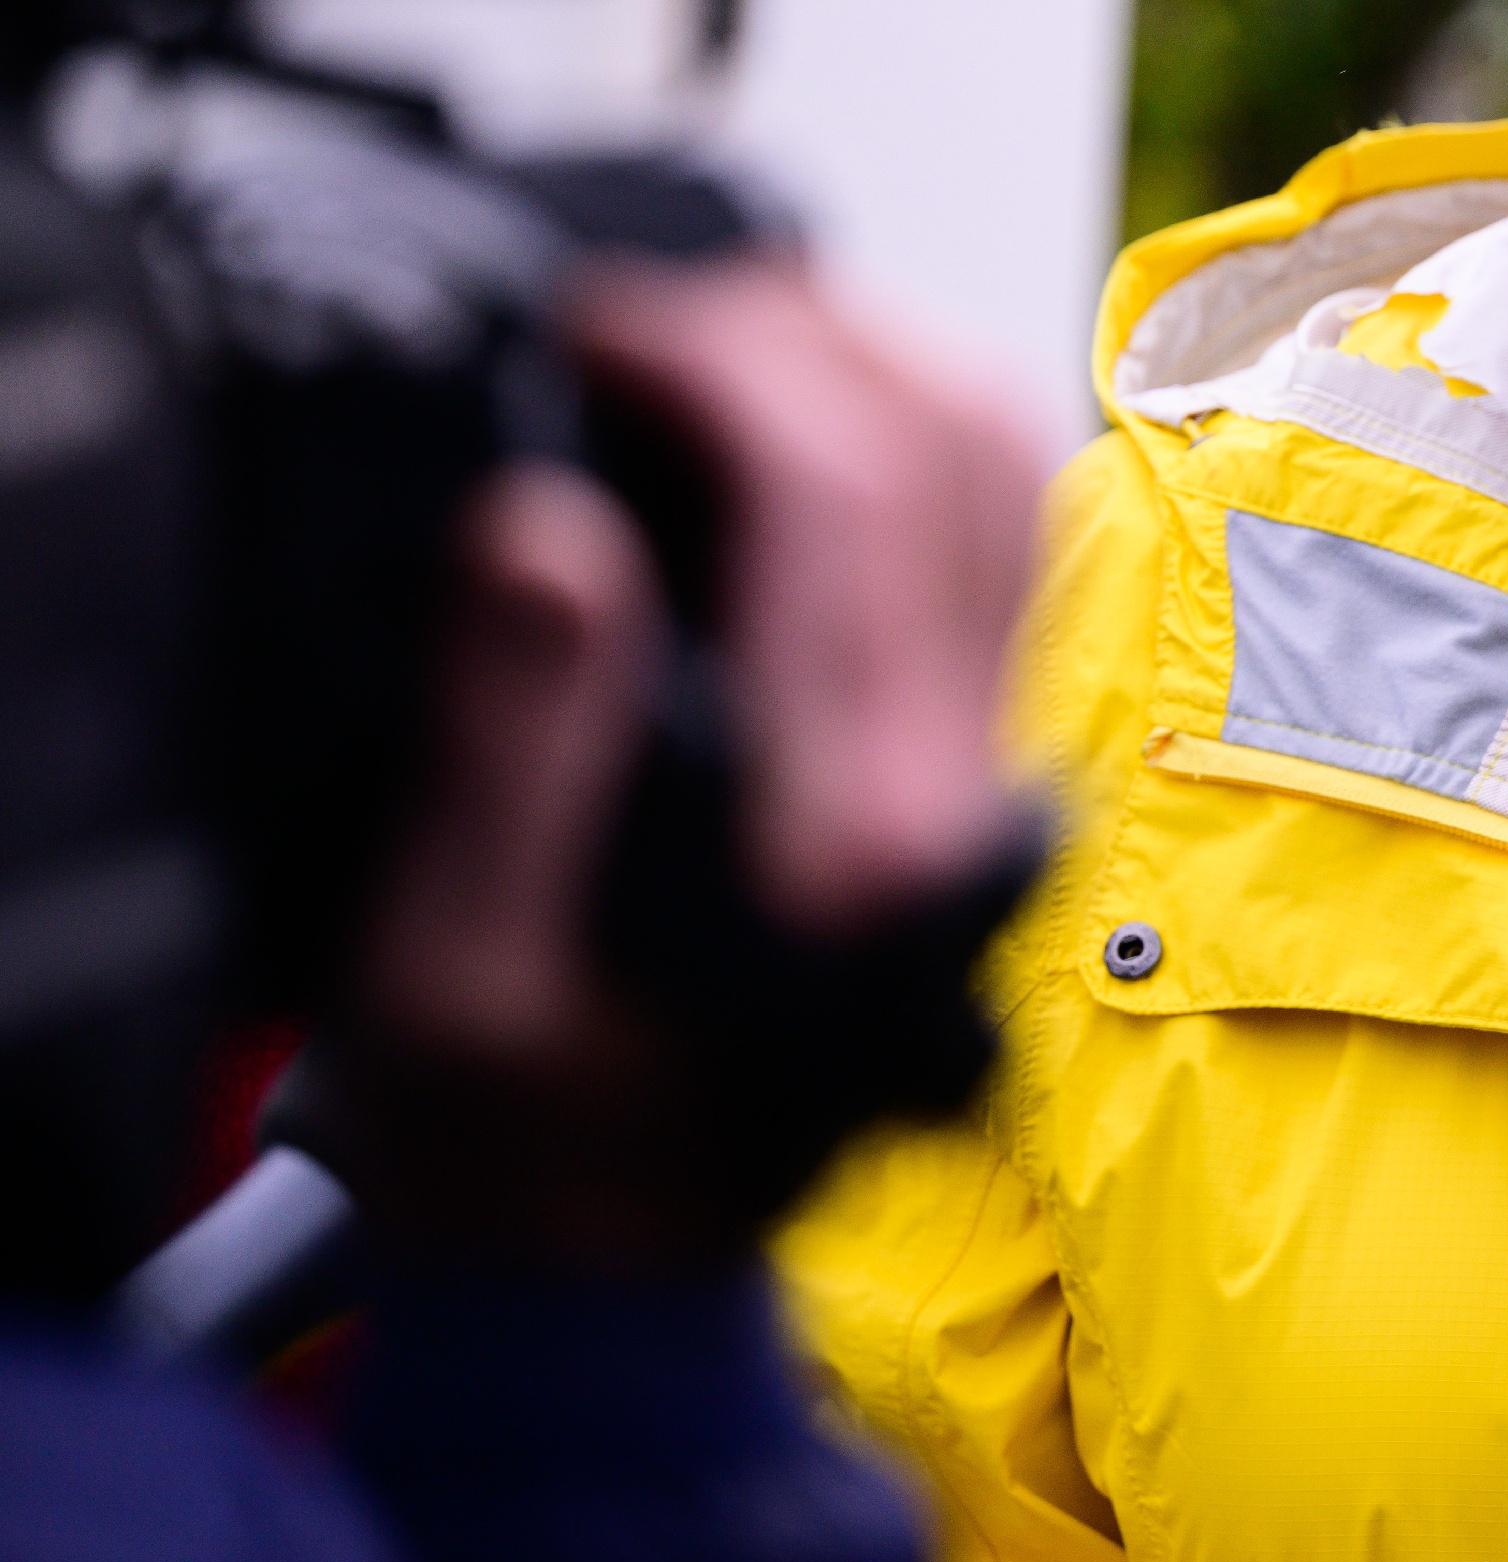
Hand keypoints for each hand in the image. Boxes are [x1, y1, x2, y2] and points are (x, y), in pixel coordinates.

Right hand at [346, 255, 1042, 1264]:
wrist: (623, 1257)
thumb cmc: (524, 1142)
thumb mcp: (449, 972)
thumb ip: (511, 741)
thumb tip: (545, 522)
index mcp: (854, 832)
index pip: (852, 497)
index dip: (717, 357)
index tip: (586, 317)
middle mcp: (964, 783)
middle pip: (955, 440)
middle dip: (793, 325)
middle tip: (632, 304)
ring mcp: (995, 760)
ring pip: (1003, 463)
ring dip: (866, 351)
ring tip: (698, 328)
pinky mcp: (979, 745)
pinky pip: (994, 524)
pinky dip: (904, 422)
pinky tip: (786, 407)